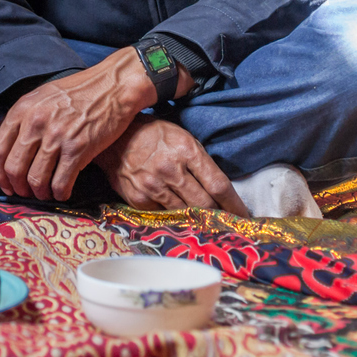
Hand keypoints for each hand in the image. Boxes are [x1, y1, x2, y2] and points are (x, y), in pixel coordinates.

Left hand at [0, 48, 174, 201]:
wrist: (113, 86)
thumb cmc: (79, 91)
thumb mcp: (42, 96)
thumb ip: (25, 118)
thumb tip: (12, 147)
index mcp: (22, 109)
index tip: (6, 185)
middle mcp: (35, 123)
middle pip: (14, 169)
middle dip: (18, 188)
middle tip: (26, 193)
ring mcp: (56, 137)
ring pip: (36, 179)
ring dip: (39, 193)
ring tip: (46, 194)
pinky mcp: (78, 149)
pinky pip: (61, 183)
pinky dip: (60, 194)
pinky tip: (63, 193)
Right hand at [95, 117, 248, 215]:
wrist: (113, 138)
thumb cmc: (153, 134)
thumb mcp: (181, 136)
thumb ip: (200, 160)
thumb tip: (219, 189)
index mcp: (187, 150)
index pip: (219, 184)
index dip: (234, 204)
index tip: (244, 215)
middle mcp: (171, 169)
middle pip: (205, 204)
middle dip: (218, 215)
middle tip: (227, 222)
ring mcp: (153, 186)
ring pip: (185, 213)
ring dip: (197, 219)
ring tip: (205, 222)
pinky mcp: (138, 198)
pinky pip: (163, 214)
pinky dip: (172, 215)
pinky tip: (177, 214)